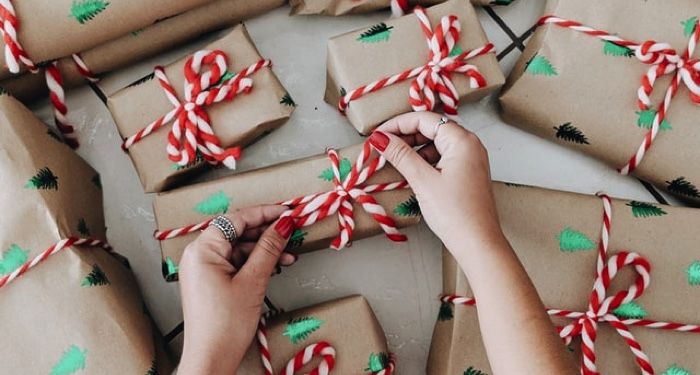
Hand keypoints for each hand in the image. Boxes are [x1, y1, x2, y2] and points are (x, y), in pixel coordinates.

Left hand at [177, 206, 296, 373]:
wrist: (211, 359)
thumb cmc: (224, 326)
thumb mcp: (253, 281)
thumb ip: (269, 249)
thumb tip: (283, 225)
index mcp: (202, 250)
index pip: (236, 219)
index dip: (264, 213)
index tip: (286, 212)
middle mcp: (199, 255)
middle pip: (237, 232)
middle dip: (267, 233)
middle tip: (291, 231)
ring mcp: (204, 269)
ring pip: (239, 248)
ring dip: (264, 250)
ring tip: (289, 255)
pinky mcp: (211, 281)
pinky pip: (235, 263)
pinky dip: (255, 263)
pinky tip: (275, 266)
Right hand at [369, 112, 502, 252]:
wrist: (478, 243)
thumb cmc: (455, 213)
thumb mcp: (423, 181)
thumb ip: (400, 155)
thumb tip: (380, 138)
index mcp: (462, 140)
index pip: (425, 119)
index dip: (398, 124)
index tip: (377, 134)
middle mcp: (469, 144)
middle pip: (431, 128)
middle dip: (405, 136)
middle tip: (382, 147)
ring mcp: (470, 159)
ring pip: (436, 143)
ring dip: (414, 149)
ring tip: (393, 160)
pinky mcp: (467, 173)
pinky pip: (442, 157)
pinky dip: (425, 160)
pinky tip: (411, 171)